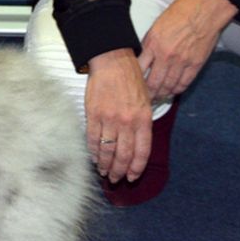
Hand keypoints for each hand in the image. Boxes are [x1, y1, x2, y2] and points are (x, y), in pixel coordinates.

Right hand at [84, 49, 153, 181]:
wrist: (112, 61)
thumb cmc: (130, 79)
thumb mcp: (146, 100)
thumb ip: (143, 122)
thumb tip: (139, 143)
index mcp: (143, 119)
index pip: (142, 152)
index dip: (136, 168)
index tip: (132, 177)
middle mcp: (128, 122)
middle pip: (124, 155)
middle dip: (120, 171)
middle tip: (116, 179)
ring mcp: (110, 119)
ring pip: (107, 151)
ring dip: (105, 165)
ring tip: (104, 172)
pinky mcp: (94, 114)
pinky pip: (93, 139)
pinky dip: (93, 151)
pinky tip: (94, 158)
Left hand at [137, 0, 236, 100]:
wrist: (206, 10)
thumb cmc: (183, 11)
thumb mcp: (157, 24)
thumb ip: (150, 41)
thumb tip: (144, 54)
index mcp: (153, 43)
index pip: (139, 69)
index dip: (135, 81)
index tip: (133, 86)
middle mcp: (166, 55)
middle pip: (153, 83)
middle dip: (148, 94)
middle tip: (144, 99)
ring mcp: (182, 62)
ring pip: (168, 86)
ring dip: (162, 95)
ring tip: (157, 98)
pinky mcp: (196, 65)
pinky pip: (184, 83)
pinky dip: (177, 90)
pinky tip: (172, 92)